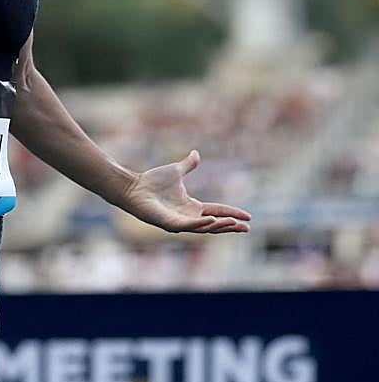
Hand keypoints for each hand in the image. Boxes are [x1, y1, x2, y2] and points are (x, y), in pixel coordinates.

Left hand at [121, 150, 250, 233]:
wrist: (133, 186)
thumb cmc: (151, 181)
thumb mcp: (176, 171)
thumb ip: (188, 165)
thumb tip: (196, 153)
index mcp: (192, 206)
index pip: (217, 211)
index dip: (232, 214)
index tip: (248, 217)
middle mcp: (188, 216)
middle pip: (215, 224)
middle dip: (231, 227)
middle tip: (247, 228)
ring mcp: (179, 222)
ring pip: (204, 228)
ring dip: (219, 226)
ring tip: (234, 224)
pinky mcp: (169, 223)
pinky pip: (188, 226)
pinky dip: (200, 224)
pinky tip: (212, 220)